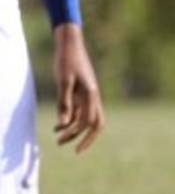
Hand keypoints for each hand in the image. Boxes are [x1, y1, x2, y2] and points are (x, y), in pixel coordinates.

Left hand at [51, 23, 104, 151]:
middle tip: (74, 149)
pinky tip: (58, 124)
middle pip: (97, 123)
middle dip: (86, 138)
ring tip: (58, 137)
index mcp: (92, 94)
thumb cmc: (66, 61)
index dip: (78, 135)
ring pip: (87, 118)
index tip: (68, 145)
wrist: (70, 44)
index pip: (88, 121)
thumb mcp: (63, 82)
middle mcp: (94, 96)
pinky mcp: (83, 92)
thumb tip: (63, 125)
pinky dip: (71, 119)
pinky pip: (80, 111)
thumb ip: (64, 103)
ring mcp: (89, 95)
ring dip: (74, 129)